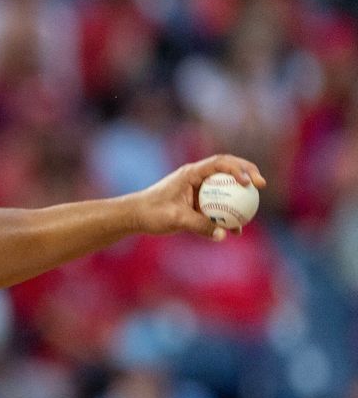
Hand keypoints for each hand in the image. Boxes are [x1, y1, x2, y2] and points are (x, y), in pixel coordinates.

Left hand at [130, 154, 266, 240]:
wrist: (135, 217)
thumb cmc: (151, 213)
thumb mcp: (175, 219)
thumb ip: (199, 225)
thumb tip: (223, 235)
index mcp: (191, 173)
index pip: (220, 163)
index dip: (239, 168)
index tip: (249, 182)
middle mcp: (196, 177)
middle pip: (228, 169)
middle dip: (247, 173)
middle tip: (262, 185)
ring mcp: (197, 189)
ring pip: (224, 188)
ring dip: (239, 195)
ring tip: (253, 209)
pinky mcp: (196, 203)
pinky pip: (217, 206)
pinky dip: (227, 214)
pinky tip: (236, 230)